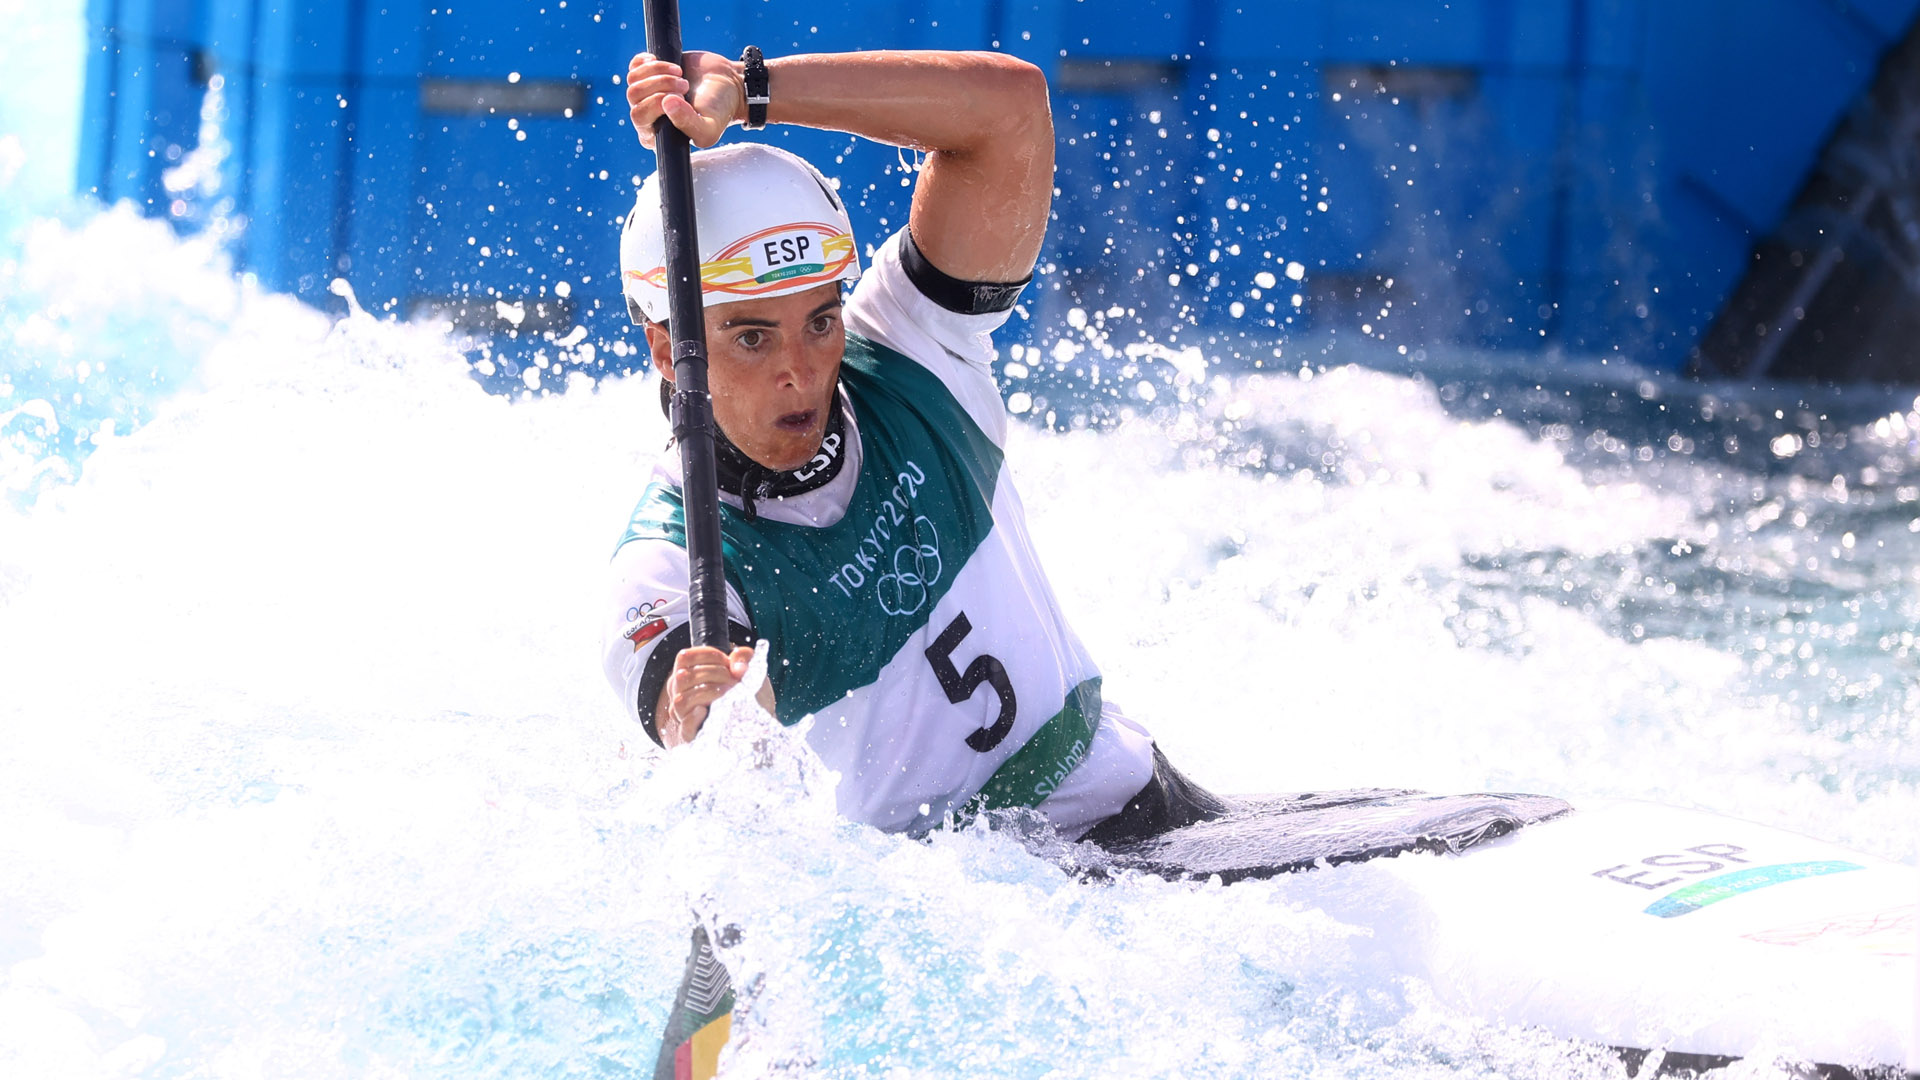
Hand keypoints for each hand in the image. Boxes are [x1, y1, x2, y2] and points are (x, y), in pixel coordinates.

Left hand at [626, 51, 743, 149]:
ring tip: (681, 75)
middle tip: (684, 85)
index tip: (681, 98)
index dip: (656, 104)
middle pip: (633, 95)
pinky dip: (651, 61)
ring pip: (633, 79)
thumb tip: (666, 103)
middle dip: (660, 85)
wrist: (729, 84)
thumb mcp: (710, 127)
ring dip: (659, 72)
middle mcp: (648, 116)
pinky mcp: (650, 74)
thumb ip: (689, 124)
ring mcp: (647, 94)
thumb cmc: (720, 110)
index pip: (639, 118)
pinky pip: (635, 65)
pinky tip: (669, 65)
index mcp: (658, 135)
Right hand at [658, 645, 754, 745]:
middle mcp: (680, 691)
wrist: (749, 722)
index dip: (708, 655)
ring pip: (681, 700)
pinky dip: (694, 718)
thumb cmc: (742, 692)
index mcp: (688, 672)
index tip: (728, 662)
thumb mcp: (745, 671)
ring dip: (707, 693)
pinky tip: (707, 711)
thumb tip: (739, 667)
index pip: (685, 657)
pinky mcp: (690, 733)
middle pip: (684, 676)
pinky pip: (684, 726)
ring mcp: (682, 713)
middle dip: (714, 674)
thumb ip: (743, 659)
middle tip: (735, 681)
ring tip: (727, 693)